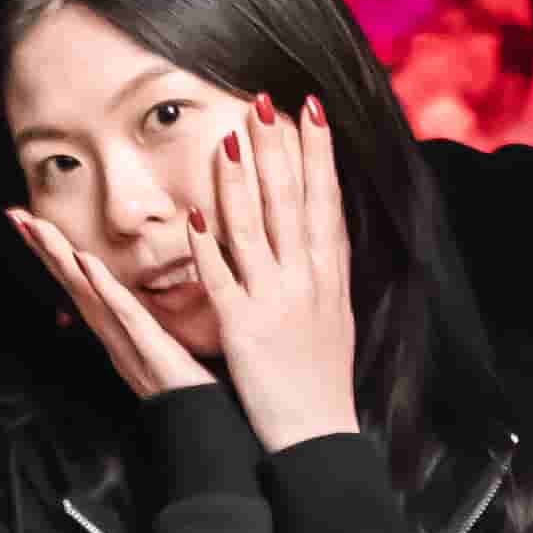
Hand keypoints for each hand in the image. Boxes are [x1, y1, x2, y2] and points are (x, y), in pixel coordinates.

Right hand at [10, 210, 211, 401]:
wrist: (199, 424)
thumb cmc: (186, 389)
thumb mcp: (159, 350)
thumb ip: (140, 327)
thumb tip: (127, 308)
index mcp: (116, 329)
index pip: (79, 283)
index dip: (54, 253)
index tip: (32, 222)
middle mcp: (112, 334)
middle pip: (71, 283)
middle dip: (43, 248)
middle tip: (15, 214)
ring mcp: (126, 340)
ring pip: (86, 292)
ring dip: (59, 258)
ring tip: (37, 227)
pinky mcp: (149, 347)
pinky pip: (122, 312)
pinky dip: (102, 286)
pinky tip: (84, 261)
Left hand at [201, 100, 363, 449]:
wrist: (318, 431)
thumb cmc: (322, 374)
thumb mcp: (335, 311)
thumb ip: (325, 265)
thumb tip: (324, 223)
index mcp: (329, 274)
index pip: (324, 200)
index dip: (318, 153)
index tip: (310, 109)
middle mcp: (307, 280)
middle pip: (293, 203)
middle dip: (281, 149)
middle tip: (267, 101)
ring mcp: (276, 301)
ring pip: (256, 231)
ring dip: (242, 183)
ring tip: (230, 138)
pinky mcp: (244, 328)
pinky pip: (222, 280)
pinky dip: (210, 247)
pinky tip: (196, 215)